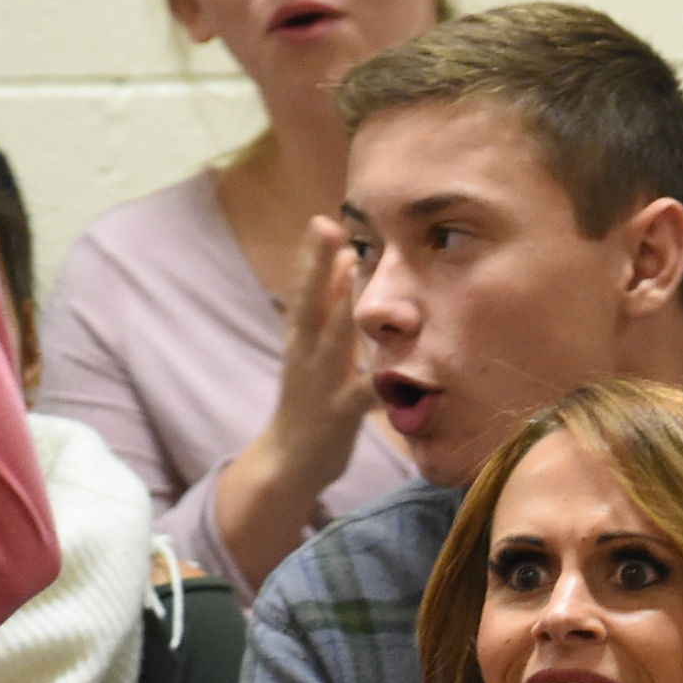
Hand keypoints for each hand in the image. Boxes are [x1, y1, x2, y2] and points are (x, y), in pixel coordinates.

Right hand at [212, 218, 380, 586]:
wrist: (289, 463)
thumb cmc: (311, 400)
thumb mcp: (314, 350)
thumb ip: (328, 311)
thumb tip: (346, 260)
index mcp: (301, 339)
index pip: (305, 291)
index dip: (312, 257)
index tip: (323, 220)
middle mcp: (306, 355)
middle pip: (311, 304)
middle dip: (319, 266)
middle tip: (328, 228)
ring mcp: (320, 385)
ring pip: (332, 342)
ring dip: (342, 308)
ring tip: (354, 278)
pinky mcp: (337, 416)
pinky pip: (360, 398)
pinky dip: (376, 385)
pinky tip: (392, 373)